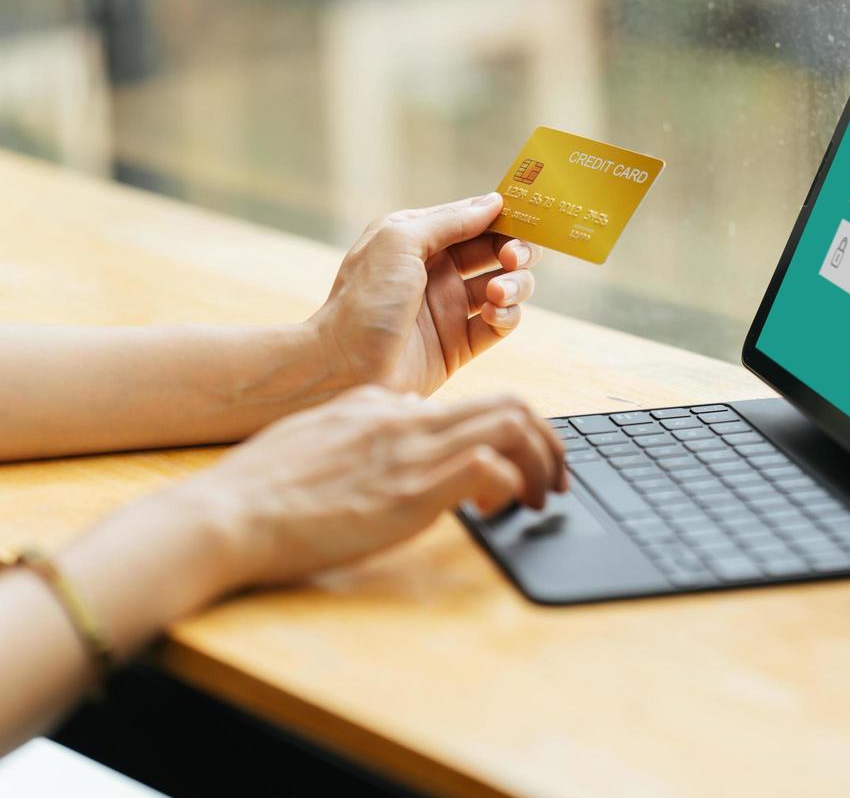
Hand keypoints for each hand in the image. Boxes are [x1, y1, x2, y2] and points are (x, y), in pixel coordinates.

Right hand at [178, 386, 565, 587]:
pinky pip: (490, 469)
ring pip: (513, 428)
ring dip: (543, 463)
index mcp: (388, 406)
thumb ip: (369, 424)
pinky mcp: (410, 491)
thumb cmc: (264, 486)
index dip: (515, 431)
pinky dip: (511, 488)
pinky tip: (501, 512)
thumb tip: (404, 420)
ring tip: (544, 497)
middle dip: (549, 442)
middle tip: (557, 479)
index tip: (525, 461)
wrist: (227, 514)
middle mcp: (408, 420)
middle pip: (513, 405)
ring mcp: (411, 452)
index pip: (478, 402)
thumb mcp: (323, 434)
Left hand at [309, 194, 543, 397]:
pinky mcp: (460, 344)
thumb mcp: (400, 242)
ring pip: (506, 285)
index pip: (475, 219)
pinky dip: (507, 315)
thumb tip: (494, 202)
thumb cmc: (362, 300)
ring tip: (497, 293)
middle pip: (497, 251)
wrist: (342, 368)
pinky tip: (493, 315)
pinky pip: (501, 322)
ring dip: (514, 284)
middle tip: (512, 258)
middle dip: (515, 250)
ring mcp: (450, 307)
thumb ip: (450, 221)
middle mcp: (437, 270)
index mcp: (419, 239)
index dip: (504, 217)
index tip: (530, 218)